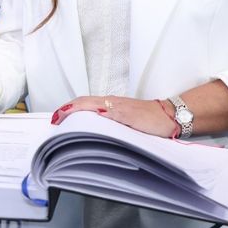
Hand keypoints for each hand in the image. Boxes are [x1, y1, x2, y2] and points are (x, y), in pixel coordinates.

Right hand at [50, 95, 177, 137]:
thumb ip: (112, 114)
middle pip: (83, 103)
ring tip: (67, 122)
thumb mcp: (131, 118)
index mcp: (110, 103)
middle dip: (67, 109)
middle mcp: (110, 103)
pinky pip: (98, 112)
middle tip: (56, 120)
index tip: (56, 118)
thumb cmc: (153, 119)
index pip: (82, 103)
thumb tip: (93, 112)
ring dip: (76, 112)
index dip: (67, 110)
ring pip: (90, 107)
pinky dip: (88, 116)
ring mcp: (115, 107)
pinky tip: (88, 124)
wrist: (171, 117)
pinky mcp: (120, 113)